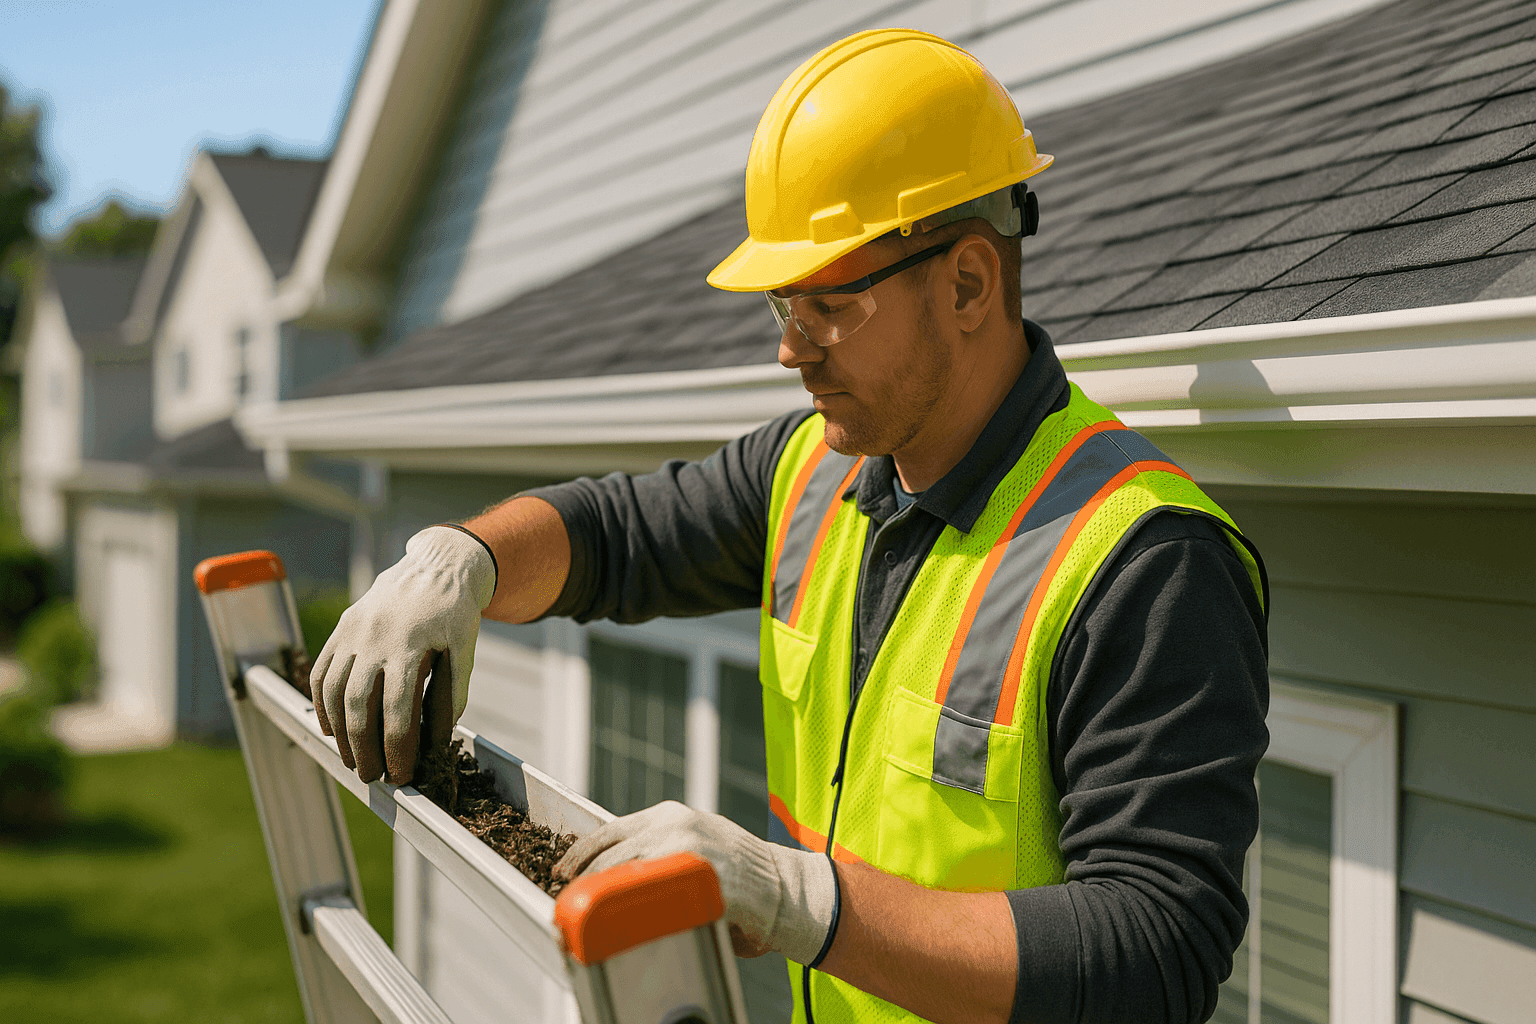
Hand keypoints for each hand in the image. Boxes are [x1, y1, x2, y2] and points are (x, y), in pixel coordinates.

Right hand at [311, 526, 495, 783]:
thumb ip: (454, 692)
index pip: (398, 710)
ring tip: (351, 758)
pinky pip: (323, 671)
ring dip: (339, 731)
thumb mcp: (464, 649)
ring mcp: (353, 632)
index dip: (397, 748)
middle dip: (363, 747)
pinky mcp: (342, 628)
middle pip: (359, 705)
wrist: (436, 566)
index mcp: (411, 645)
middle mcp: (376, 638)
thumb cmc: (455, 613)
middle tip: (371, 776)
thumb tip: (440, 739)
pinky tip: (330, 727)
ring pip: (335, 691)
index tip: (400, 775)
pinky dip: (321, 703)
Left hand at [554, 801, 837, 963]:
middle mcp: (674, 826)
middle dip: (583, 880)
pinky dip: (630, 913)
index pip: (609, 829)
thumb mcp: (693, 842)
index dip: (580, 852)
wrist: (783, 887)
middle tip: (567, 900)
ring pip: (624, 875)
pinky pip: (652, 898)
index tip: (560, 870)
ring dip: (600, 898)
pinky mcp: (698, 880)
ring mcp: (686, 851)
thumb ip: (658, 847)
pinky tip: (619, 926)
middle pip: (610, 854)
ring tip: (585, 917)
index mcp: (669, 816)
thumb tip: (613, 868)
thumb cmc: (737, 872)